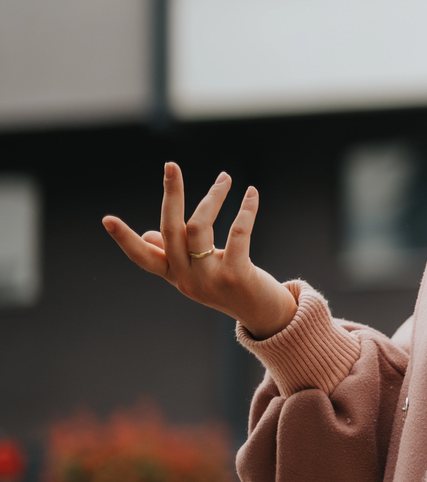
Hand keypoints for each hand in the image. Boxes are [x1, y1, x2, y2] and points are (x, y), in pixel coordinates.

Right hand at [103, 164, 298, 338]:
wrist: (266, 315)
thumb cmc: (232, 286)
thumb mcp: (199, 272)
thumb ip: (175, 254)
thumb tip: (149, 235)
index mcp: (174, 275)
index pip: (142, 257)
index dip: (124, 239)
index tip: (106, 219)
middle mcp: (186, 278)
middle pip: (170, 229)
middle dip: (170, 194)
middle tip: (171, 165)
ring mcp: (209, 279)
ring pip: (199, 226)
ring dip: (213, 197)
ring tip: (225, 178)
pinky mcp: (236, 276)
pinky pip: (237, 233)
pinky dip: (245, 210)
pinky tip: (251, 194)